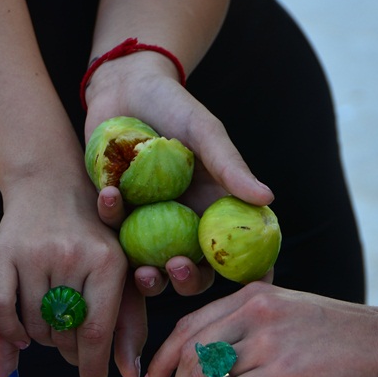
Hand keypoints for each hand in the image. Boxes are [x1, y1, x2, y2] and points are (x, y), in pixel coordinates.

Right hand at [0, 182, 134, 376]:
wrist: (50, 185)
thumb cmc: (92, 237)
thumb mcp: (120, 273)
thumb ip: (128, 325)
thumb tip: (130, 376)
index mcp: (108, 262)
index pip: (97, 332)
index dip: (94, 368)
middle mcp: (72, 255)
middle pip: (65, 334)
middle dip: (70, 351)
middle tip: (72, 346)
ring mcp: (35, 253)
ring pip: (34, 326)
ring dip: (42, 340)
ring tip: (51, 328)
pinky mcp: (3, 251)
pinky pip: (1, 310)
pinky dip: (10, 331)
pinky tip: (21, 335)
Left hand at [86, 55, 273, 297]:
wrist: (124, 87)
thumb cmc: (174, 107)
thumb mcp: (206, 133)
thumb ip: (230, 166)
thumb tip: (267, 198)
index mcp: (213, 210)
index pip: (236, 253)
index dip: (248, 276)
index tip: (250, 289)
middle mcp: (182, 225)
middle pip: (192, 272)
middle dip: (187, 282)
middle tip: (178, 268)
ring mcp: (146, 224)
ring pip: (150, 267)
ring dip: (149, 278)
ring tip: (144, 271)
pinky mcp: (113, 214)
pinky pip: (112, 228)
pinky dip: (111, 215)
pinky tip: (110, 194)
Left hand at [144, 281, 377, 376]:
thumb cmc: (347, 337)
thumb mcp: (293, 315)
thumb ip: (255, 326)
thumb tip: (218, 360)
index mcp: (253, 295)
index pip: (190, 325)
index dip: (165, 356)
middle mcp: (255, 311)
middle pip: (190, 351)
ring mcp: (269, 340)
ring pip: (204, 376)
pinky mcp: (285, 371)